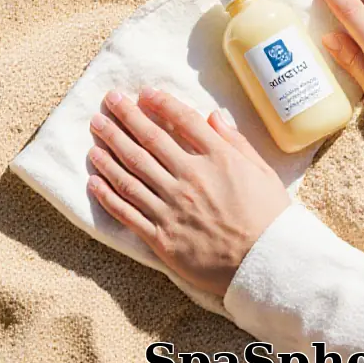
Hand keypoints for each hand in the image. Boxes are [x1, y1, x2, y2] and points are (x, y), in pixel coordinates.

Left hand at [87, 87, 289, 296]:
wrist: (269, 269)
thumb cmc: (270, 219)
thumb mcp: (262, 172)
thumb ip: (235, 142)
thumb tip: (213, 114)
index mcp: (217, 160)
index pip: (183, 121)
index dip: (160, 103)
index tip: (143, 93)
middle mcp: (190, 179)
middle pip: (149, 140)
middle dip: (124, 117)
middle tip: (108, 101)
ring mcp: (172, 208)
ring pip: (131, 172)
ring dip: (109, 149)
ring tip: (96, 130)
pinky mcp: (162, 238)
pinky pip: (128, 211)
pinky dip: (108, 194)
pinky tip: (93, 178)